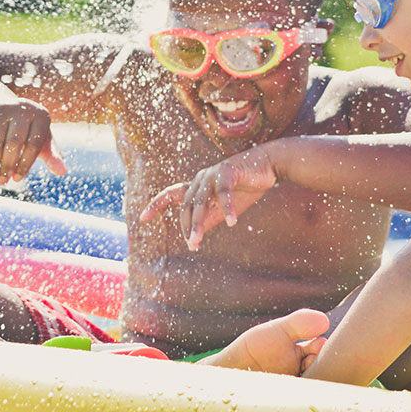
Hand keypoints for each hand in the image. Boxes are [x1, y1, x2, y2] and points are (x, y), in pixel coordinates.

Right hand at [0, 98, 66, 186]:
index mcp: (41, 116)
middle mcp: (23, 108)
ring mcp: (3, 108)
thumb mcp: (41, 139)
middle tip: (3, 182)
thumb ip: (51, 155)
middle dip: (7, 166)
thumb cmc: (26, 129)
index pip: (34, 144)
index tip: (17, 179)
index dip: (25, 163)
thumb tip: (62, 172)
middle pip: (14, 143)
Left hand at [139, 146, 277, 250]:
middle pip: (187, 206)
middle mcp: (200, 179)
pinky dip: (227, 207)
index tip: (143, 218)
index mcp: (196, 187)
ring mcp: (212, 174)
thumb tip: (192, 239)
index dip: (156, 205)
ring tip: (196, 241)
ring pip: (201, 201)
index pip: (171, 195)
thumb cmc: (244, 188)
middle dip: (187, 227)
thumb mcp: (223, 209)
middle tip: (191, 245)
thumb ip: (208, 220)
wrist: (267, 166)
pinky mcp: (228, 171)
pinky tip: (231, 222)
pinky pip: (224, 192)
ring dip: (198, 222)